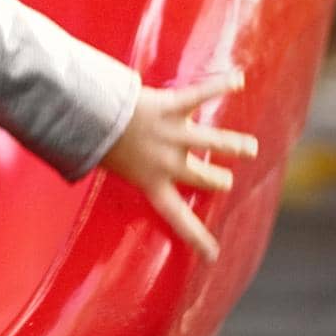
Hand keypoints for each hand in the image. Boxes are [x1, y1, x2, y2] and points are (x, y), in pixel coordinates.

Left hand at [98, 70, 259, 263]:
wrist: (86, 114)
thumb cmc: (90, 138)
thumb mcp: (106, 164)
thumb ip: (119, 167)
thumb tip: (93, 169)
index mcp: (151, 182)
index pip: (178, 218)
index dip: (197, 238)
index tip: (213, 255)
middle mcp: (169, 163)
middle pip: (208, 179)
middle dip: (219, 180)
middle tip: (224, 179)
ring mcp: (174, 135)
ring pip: (217, 143)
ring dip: (236, 145)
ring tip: (249, 148)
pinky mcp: (172, 107)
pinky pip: (202, 94)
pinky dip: (222, 85)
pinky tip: (238, 80)